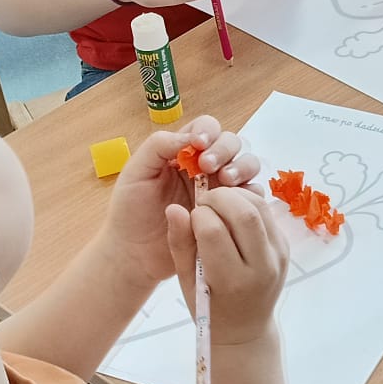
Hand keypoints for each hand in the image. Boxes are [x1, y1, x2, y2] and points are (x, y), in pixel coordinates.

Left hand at [101, 120, 259, 288]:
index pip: (207, 128)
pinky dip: (250, 195)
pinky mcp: (230, 213)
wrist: (135, 255)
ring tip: (227, 182)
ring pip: (247, 165)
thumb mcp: (136, 173)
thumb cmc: (130, 213)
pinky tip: (236, 203)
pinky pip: (251, 198)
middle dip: (225, 150)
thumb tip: (191, 137)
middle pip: (232, 143)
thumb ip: (158, 146)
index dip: (208, 131)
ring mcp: (221, 189)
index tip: (198, 145)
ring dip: (242, 168)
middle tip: (208, 167)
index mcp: (183, 153)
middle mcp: (206, 167)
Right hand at [166, 186, 290, 346]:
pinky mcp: (285, 246)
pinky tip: (232, 211)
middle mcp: (261, 267)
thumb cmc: (209, 307)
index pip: (214, 232)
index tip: (192, 218)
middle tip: (204, 202)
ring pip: (260, 207)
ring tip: (217, 203)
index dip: (198, 216)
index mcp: (232, 281)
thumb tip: (174, 208)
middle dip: (219, 197)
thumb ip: (179, 244)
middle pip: (244, 214)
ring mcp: (278, 256)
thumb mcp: (186, 282)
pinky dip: (248, 203)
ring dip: (236, 195)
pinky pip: (268, 213)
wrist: (246, 328)